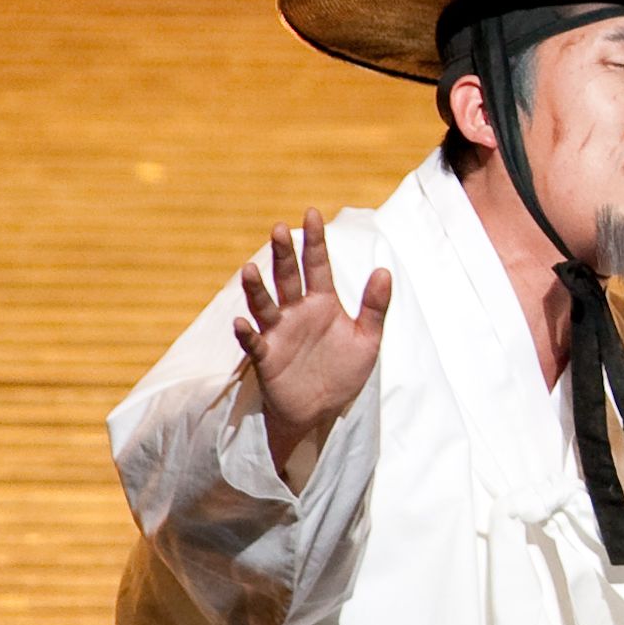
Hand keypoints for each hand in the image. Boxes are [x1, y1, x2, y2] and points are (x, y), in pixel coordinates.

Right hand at [234, 212, 391, 473]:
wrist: (323, 411)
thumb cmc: (342, 372)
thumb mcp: (367, 340)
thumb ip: (374, 307)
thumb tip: (384, 270)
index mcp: (321, 303)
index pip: (317, 265)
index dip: (315, 241)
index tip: (313, 213)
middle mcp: (296, 312)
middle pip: (287, 277)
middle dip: (283, 255)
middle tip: (279, 229)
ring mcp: (278, 333)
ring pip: (264, 305)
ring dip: (256, 288)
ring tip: (250, 269)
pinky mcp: (267, 358)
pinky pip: (254, 343)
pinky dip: (246, 333)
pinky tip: (239, 322)